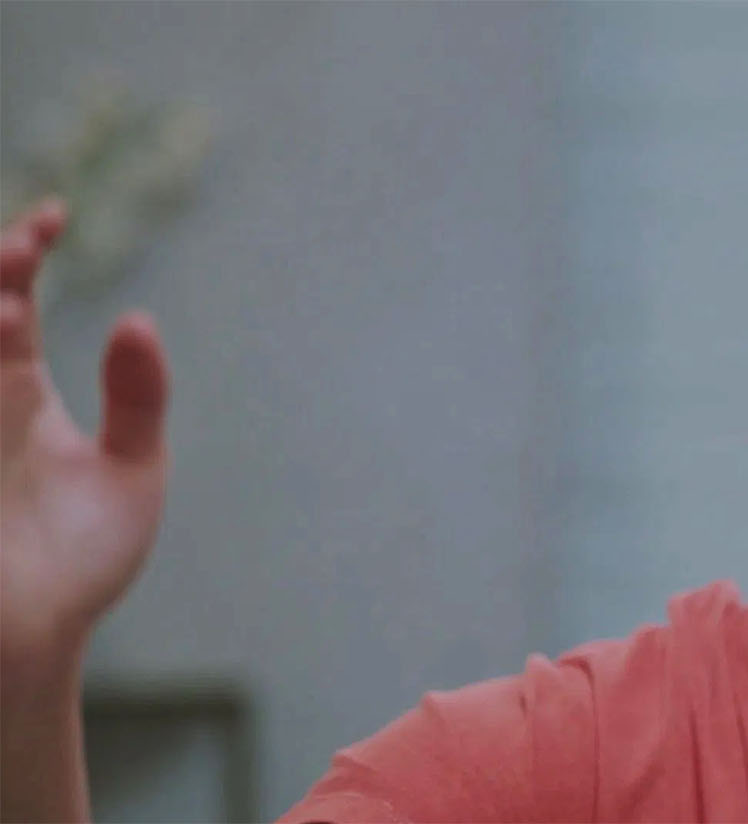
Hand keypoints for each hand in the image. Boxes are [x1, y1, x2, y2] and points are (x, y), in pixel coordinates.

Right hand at [0, 196, 170, 682]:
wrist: (42, 637)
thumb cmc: (82, 557)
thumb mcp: (132, 471)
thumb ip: (140, 398)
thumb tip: (137, 320)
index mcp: (14, 387)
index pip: (8, 297)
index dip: (21, 250)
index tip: (56, 218)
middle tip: (25, 249)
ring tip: (6, 314)